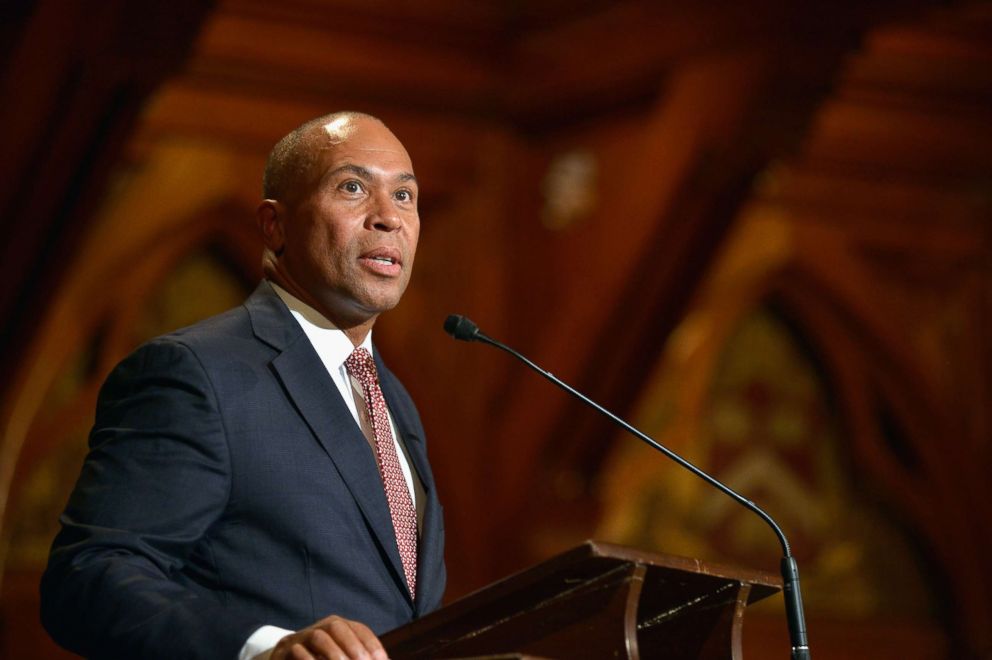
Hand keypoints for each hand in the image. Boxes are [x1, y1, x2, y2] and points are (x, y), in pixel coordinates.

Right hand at [270, 615, 387, 659]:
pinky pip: (298, 651)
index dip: (372, 644)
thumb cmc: (318, 659)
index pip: (358, 628)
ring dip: (333, 653)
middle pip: (337, 626)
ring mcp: (301, 637)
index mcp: (338, 627)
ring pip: (318, 636)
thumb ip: (358, 656)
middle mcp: (320, 627)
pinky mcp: (285, 650)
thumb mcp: (340, 655)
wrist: (284, 659)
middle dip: (353, 645)